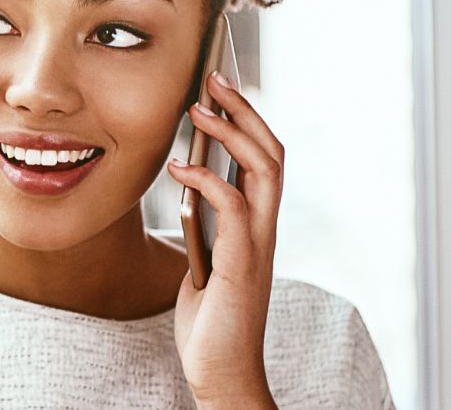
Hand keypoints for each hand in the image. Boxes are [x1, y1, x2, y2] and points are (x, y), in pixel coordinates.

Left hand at [168, 70, 283, 409]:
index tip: (218, 88)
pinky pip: (233, 207)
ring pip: (264, 169)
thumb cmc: (210, 320)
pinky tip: (178, 170)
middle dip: (244, 110)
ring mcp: (258, 245)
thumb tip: (187, 188)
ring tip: (197, 110)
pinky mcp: (242, 263)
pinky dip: (207, 180)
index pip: (264, 158)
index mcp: (257, 225)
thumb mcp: (204, 260)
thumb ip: (204, 226)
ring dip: (232, 133)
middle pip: (272, 151)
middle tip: (212, 79)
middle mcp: (265, 229)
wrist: (220, 371)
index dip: (247, 120)